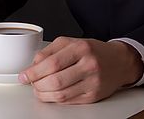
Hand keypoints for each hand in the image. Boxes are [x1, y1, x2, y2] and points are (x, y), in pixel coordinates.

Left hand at [19, 36, 142, 103]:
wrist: (119, 61)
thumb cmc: (93, 51)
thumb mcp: (72, 42)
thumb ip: (51, 50)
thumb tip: (33, 64)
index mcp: (81, 47)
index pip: (52, 62)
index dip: (34, 71)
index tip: (24, 75)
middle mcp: (88, 64)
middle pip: (55, 80)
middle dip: (37, 84)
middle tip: (31, 83)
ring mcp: (93, 82)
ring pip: (61, 94)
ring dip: (44, 94)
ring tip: (39, 89)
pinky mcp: (94, 96)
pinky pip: (69, 102)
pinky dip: (56, 99)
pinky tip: (52, 93)